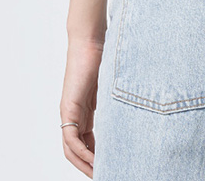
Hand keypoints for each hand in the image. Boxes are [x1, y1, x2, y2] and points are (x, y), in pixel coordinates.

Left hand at [60, 37, 103, 177]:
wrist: (91, 38)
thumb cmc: (104, 54)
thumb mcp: (113, 85)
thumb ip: (117, 100)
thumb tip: (136, 109)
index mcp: (84, 110)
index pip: (87, 142)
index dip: (96, 156)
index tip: (110, 164)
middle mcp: (74, 113)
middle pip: (77, 150)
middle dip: (90, 165)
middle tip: (105, 174)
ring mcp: (69, 111)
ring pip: (71, 148)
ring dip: (84, 164)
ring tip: (99, 173)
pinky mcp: (68, 107)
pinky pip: (70, 139)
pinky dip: (81, 153)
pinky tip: (93, 160)